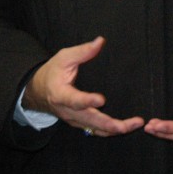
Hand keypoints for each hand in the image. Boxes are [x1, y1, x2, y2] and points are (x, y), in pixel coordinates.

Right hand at [24, 36, 144, 136]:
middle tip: (131, 123)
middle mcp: (68, 111)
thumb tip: (100, 42)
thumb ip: (82, 52)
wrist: (38, 91)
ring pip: (95, 129)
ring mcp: (74, 119)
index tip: (102, 99)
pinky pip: (95, 130)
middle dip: (112, 124)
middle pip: (90, 121)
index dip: (87, 101)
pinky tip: (126, 127)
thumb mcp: (63, 58)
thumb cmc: (52, 72)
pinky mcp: (80, 123)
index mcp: (61, 94)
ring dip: (116, 129)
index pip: (74, 100)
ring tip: (135, 124)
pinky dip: (110, 131)